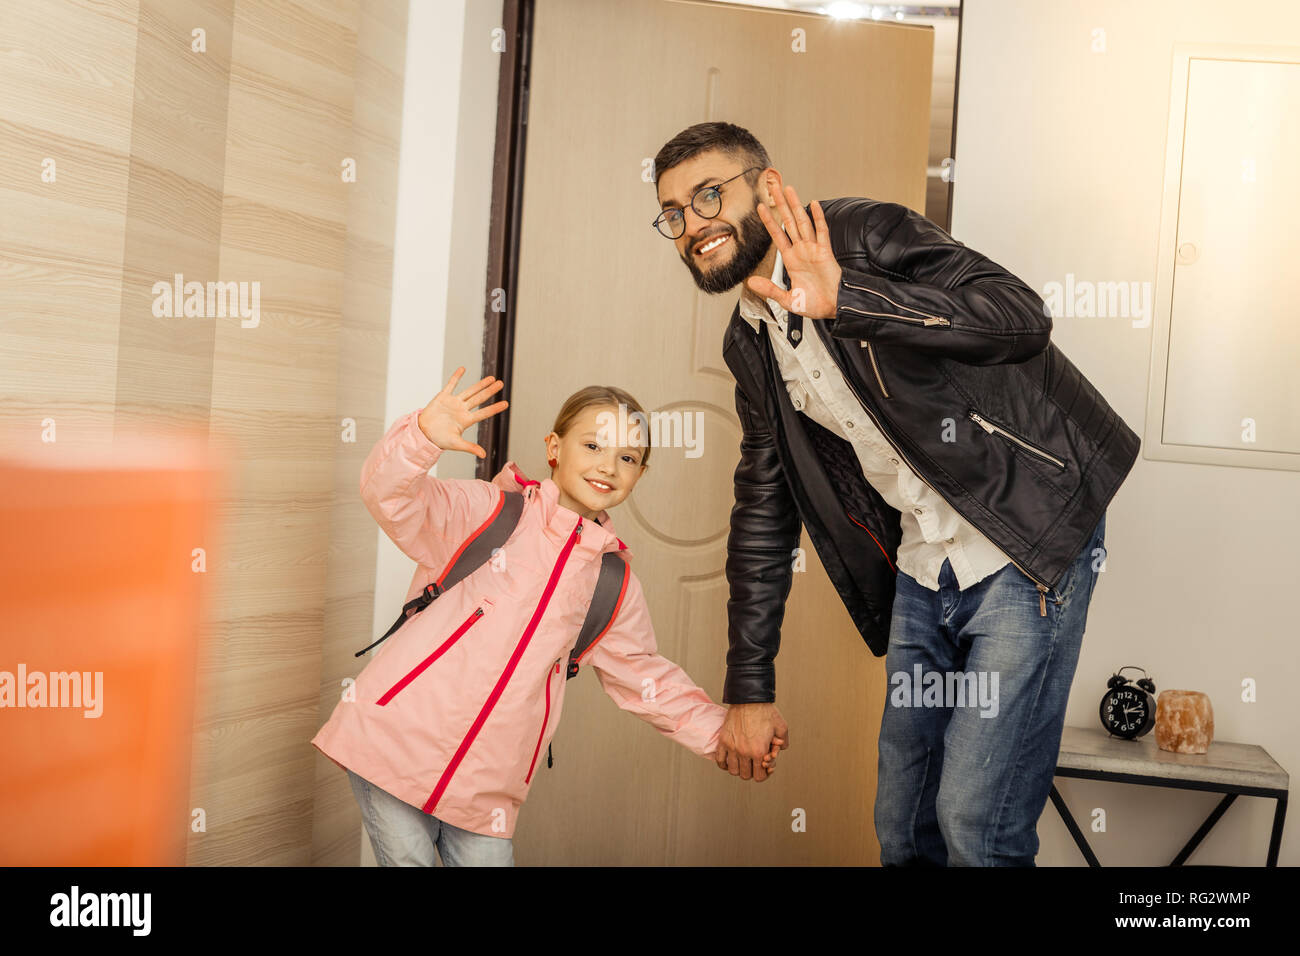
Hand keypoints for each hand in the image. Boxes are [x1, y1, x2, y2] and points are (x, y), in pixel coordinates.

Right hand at [416, 367, 507, 457]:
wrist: (423, 433)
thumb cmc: (438, 440)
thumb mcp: (456, 444)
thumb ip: (470, 447)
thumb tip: (484, 455)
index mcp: (466, 420)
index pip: (484, 413)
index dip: (495, 408)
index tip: (506, 403)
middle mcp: (462, 410)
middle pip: (479, 398)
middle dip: (490, 391)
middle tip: (501, 383)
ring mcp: (453, 403)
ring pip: (469, 391)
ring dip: (480, 384)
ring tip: (491, 378)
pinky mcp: (443, 397)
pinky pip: (451, 385)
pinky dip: (456, 377)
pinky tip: (463, 369)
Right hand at [715, 702, 789, 781]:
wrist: (749, 699)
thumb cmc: (765, 711)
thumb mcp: (782, 727)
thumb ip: (783, 743)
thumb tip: (779, 750)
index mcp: (759, 751)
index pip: (759, 776)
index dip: (764, 774)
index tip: (763, 766)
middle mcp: (744, 752)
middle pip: (745, 775)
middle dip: (752, 771)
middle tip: (754, 763)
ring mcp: (732, 747)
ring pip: (733, 770)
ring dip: (739, 768)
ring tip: (743, 761)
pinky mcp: (723, 741)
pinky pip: (720, 761)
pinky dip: (725, 764)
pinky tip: (731, 759)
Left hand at [746, 185, 840, 319]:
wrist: (834, 308)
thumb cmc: (814, 304)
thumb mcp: (787, 300)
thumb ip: (770, 289)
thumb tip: (751, 282)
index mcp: (791, 261)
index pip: (777, 235)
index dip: (769, 221)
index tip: (760, 207)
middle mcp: (801, 251)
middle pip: (788, 222)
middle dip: (780, 204)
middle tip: (773, 186)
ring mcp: (813, 249)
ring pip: (803, 222)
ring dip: (796, 205)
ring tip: (788, 189)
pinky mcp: (826, 252)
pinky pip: (822, 231)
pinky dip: (818, 218)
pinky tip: (813, 204)